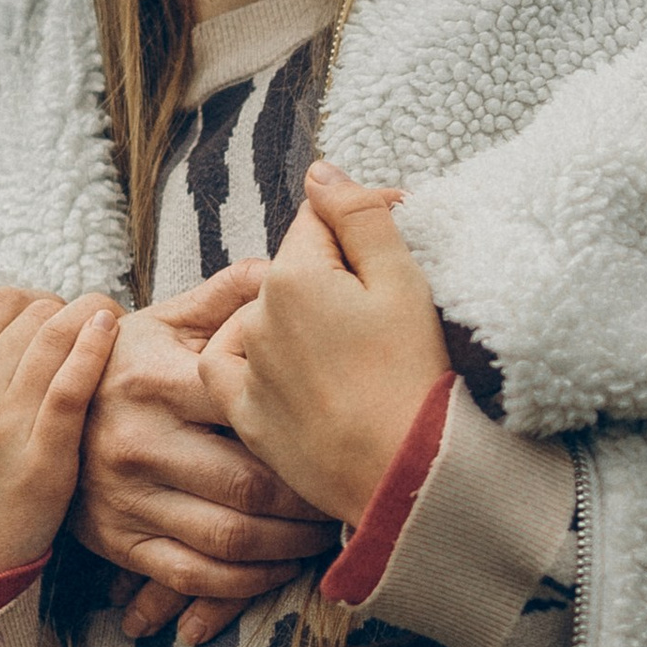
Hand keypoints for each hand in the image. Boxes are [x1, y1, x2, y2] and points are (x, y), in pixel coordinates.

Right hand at [0, 264, 120, 613]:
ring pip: (57, 336)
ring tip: (108, 320)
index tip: (52, 319)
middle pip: (35, 313)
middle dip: (65, 312)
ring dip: (90, 317)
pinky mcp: (39, 458)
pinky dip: (95, 348)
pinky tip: (111, 331)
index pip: (0, 301)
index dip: (34, 304)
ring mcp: (2, 421)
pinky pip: (72, 385)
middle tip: (86, 324)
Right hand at [69, 264, 341, 643]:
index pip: (249, 412)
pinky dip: (245, 583)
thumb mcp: (162, 321)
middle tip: (346, 497)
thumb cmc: (120, 364)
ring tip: (323, 535)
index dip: (308, 433)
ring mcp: (125, 499)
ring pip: (229, 539)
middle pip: (249, 488)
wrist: (34, 412)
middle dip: (310, 503)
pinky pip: (193, 575)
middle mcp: (137, 443)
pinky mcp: (118, 542)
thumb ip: (225, 295)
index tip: (347, 437)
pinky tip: (277, 567)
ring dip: (289, 547)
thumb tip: (286, 270)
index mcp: (156, 381)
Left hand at [200, 163, 450, 526]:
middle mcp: (256, 317)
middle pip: (293, 273)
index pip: (319, 222)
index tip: (397, 250)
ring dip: (298, 322)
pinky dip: (254, 363)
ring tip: (350, 352)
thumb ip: (358, 215)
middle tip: (385, 314)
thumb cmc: (414, 377)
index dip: (360, 228)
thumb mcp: (402, 281)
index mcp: (294, 276)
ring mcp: (247, 369)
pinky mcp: (247, 416)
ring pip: (266, 319)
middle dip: (334, 279)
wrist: (406, 475)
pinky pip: (232, 371)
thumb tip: (319, 171)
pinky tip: (287, 371)